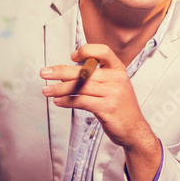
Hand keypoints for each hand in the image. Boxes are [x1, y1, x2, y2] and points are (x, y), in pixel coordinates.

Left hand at [40, 44, 155, 149]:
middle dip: (61, 71)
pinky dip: (67, 101)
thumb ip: (97, 77)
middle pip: (85, 70)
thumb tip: (67, 71)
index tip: (72, 57)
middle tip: (44, 73)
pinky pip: (81, 101)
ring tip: (47, 90)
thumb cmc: (120, 107)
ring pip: (80, 87)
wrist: (134, 129)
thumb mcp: (114, 87)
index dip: (86, 51)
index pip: (103, 51)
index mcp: (119, 70)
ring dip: (59, 88)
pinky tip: (58, 101)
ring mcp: (113, 93)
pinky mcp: (107, 108)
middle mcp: (117, 79)